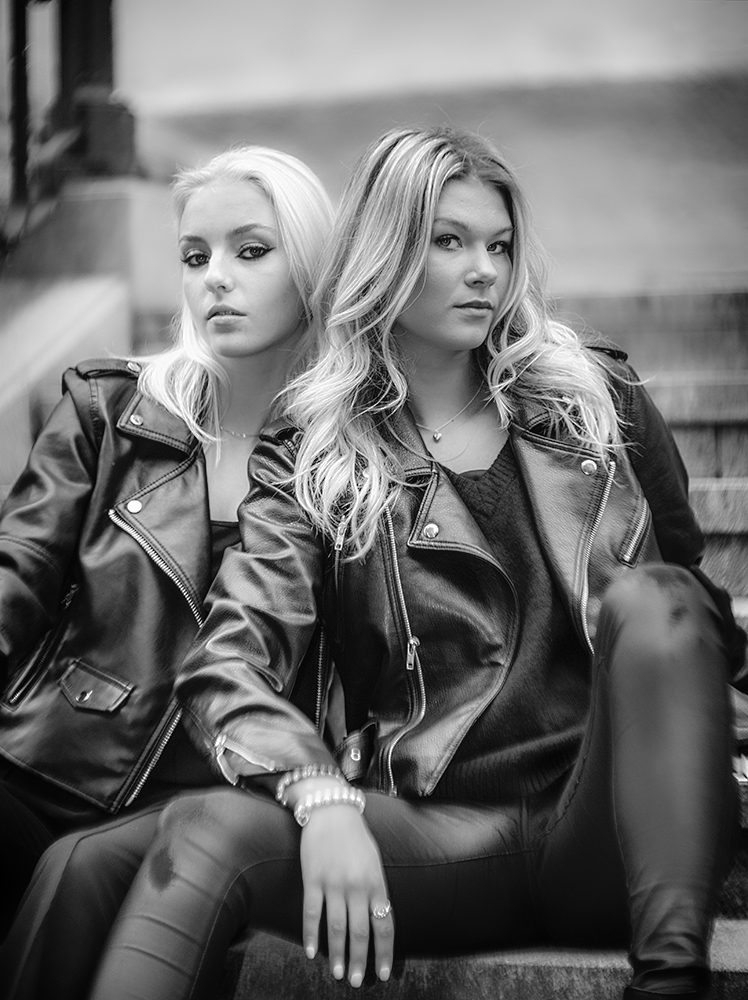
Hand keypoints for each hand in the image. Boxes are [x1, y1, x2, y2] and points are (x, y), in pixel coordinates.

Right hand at [300, 802, 392, 986]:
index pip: (385, 925)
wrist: (332, 809)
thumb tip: (379, 918)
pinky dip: (311, 935)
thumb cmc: (355, 836)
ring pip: (337, 928)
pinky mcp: (312, 879)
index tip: (383, 973)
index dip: (384, 952)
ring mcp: (333, 883)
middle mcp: (357, 886)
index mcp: (376, 882)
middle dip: (359, 961)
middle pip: (360, 933)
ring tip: (337, 974)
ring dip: (337, 954)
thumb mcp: (374, 861)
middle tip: (356, 981)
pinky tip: (310, 952)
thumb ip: (376, 889)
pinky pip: (312, 913)